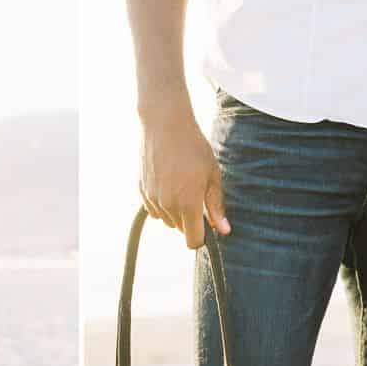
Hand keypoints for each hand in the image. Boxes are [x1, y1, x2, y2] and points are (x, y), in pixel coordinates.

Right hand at [139, 102, 229, 249]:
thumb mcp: (212, 175)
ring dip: (175, 212)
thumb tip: (223, 230)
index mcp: (188, 204)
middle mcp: (168, 206)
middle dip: (190, 220)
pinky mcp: (142, 191)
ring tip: (182, 186)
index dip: (202, 236)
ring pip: (167, 220)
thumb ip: (216, 206)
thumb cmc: (194, 147)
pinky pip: (154, 210)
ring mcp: (152, 199)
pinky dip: (162, 204)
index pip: (193, 240)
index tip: (207, 225)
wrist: (165, 125)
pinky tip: (168, 183)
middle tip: (197, 195)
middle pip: (180, 229)